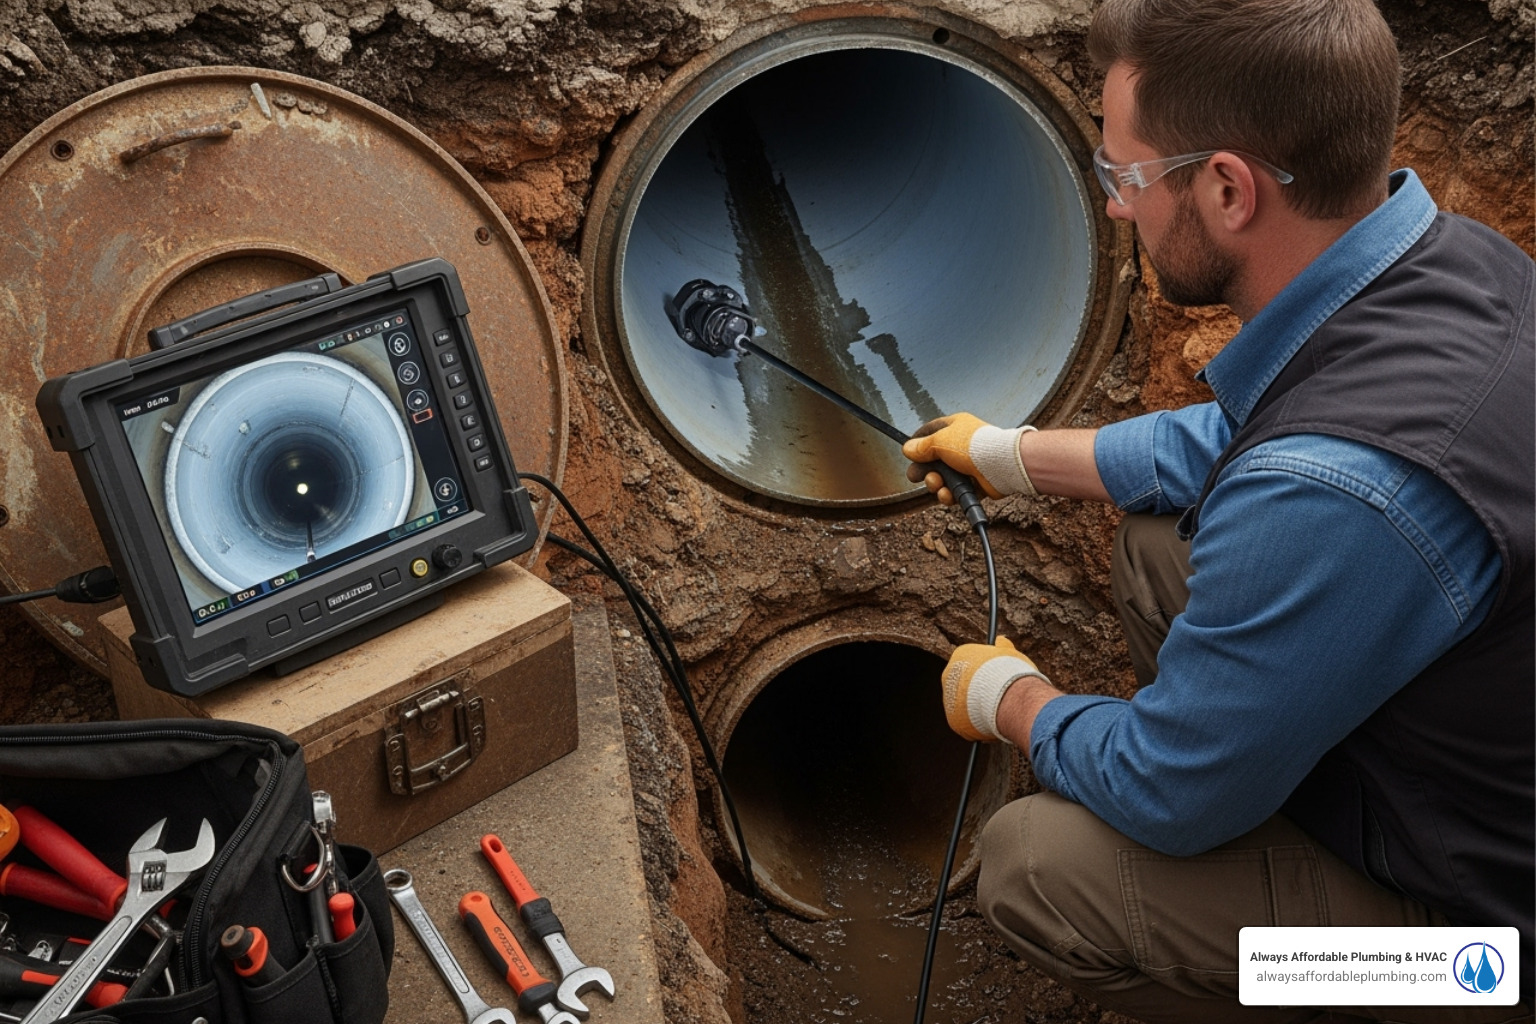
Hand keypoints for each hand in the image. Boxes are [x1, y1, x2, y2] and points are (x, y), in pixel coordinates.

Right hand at [902, 413, 1036, 503]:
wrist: (1001, 465)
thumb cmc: (973, 446)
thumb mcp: (939, 441)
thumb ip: (921, 447)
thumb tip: (907, 448)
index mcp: (955, 428)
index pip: (931, 432)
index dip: (918, 442)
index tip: (908, 453)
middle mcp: (961, 445)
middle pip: (934, 460)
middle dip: (924, 471)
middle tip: (916, 477)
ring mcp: (969, 465)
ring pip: (944, 478)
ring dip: (936, 484)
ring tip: (938, 485)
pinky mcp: (975, 484)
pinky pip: (956, 491)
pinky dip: (950, 494)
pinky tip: (948, 494)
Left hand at [940, 636, 1049, 742]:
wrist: (1006, 697)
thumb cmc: (1010, 673)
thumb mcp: (1009, 654)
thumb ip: (1002, 648)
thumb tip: (1002, 641)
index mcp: (961, 656)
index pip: (971, 664)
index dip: (986, 674)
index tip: (997, 681)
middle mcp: (949, 675)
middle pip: (965, 685)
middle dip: (979, 692)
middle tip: (999, 698)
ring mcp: (949, 698)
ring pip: (965, 706)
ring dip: (979, 710)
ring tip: (999, 712)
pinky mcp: (954, 720)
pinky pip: (968, 724)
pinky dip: (979, 726)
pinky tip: (994, 724)